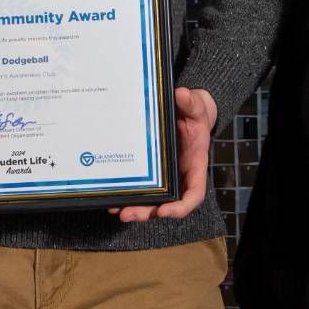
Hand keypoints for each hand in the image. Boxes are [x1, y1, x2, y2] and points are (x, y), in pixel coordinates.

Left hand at [111, 87, 215, 221]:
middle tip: (128, 214)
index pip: (193, 194)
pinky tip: (112, 197)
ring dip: (135, 208)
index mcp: (194, 166)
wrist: (185, 112)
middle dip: (147, 212)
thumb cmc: (193, 114)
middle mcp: (180, 177)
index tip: (165, 211)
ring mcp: (165, 177)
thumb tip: (181, 94)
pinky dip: (129, 195)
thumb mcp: (195, 107)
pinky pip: (141, 188)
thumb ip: (191, 103)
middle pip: (166, 204)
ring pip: (152, 201)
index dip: (180, 207)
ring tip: (115, 209)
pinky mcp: (152, 173)